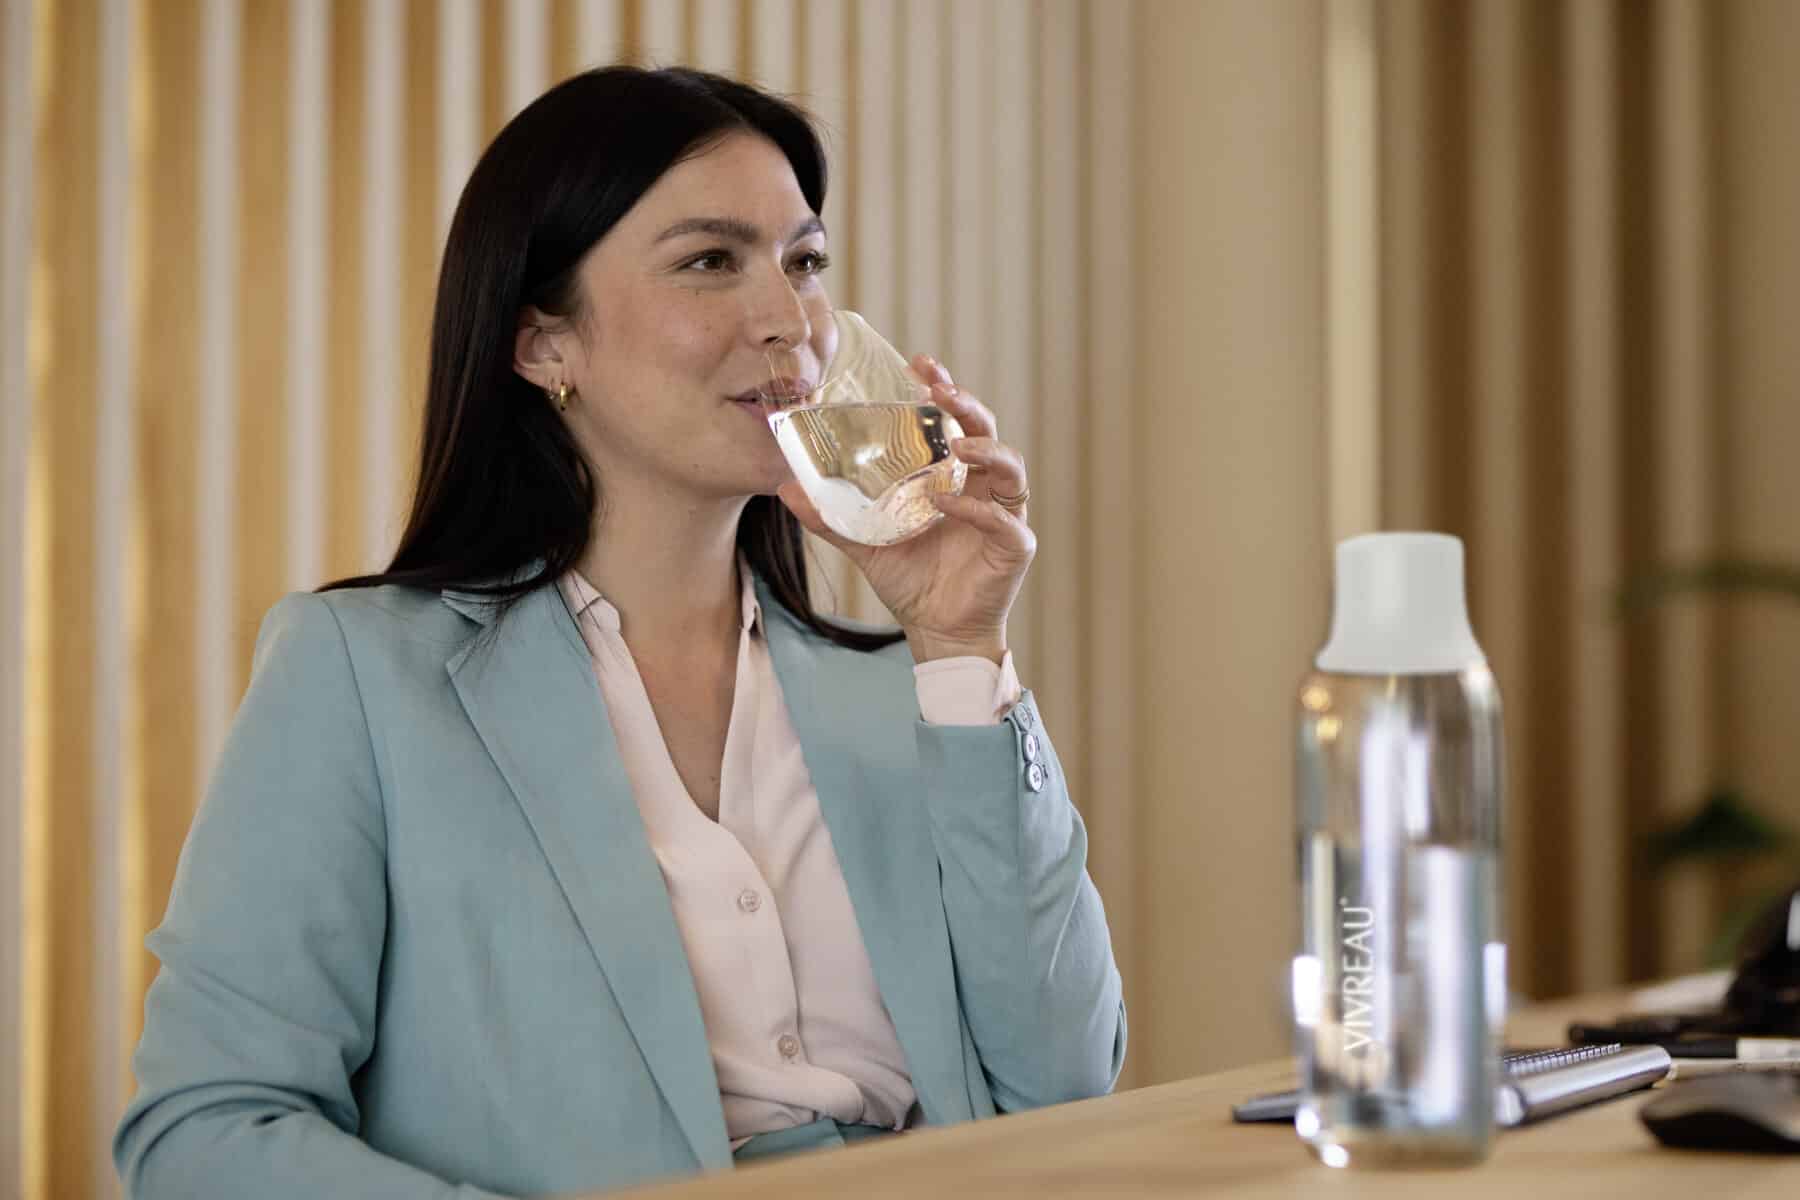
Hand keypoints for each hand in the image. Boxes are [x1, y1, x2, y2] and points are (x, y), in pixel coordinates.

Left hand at [776, 355, 1035, 663]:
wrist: (935, 632)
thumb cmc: (910, 581)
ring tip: (956, 445)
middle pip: (988, 431)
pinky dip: (976, 509)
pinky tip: (945, 503)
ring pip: (1011, 467)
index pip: (955, 421)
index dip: (944, 389)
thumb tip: (784, 486)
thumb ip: (830, 515)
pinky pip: (1003, 519)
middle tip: (941, 391)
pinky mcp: (1014, 546)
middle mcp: (983, 487)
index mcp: (953, 476)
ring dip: (985, 449)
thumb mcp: (863, 541)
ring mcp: (1003, 515)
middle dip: (968, 405)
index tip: (920, 365)